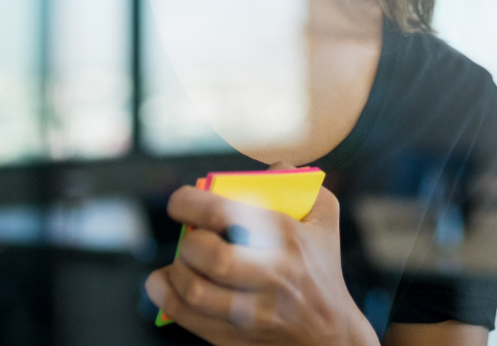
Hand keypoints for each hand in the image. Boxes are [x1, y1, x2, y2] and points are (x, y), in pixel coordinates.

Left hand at [145, 183, 378, 345]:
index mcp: (288, 239)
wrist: (330, 334)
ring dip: (177, 271)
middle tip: (190, 238)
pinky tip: (167, 284)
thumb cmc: (321, 268)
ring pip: (195, 291)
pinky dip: (167, 298)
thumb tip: (269, 167)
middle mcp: (272, 277)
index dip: (191, 203)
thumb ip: (298, 182)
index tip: (180, 202)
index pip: (227, 214)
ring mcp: (253, 313)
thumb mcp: (324, 218)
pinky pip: (188, 319)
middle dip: (189, 242)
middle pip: (212, 257)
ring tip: (182, 262)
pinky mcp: (235, 338)